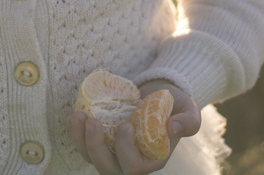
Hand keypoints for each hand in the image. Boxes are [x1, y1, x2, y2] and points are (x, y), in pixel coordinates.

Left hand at [67, 80, 201, 174]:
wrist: (160, 96)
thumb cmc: (175, 106)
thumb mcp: (188, 111)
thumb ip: (187, 120)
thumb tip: (173, 127)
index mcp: (152, 159)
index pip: (134, 167)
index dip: (126, 150)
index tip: (126, 125)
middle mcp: (131, 162)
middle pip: (108, 168)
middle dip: (96, 147)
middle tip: (93, 121)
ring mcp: (114, 153)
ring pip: (92, 158)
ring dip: (81, 140)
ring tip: (78, 116)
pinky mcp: (103, 141)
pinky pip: (84, 144)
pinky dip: (76, 132)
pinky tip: (74, 114)